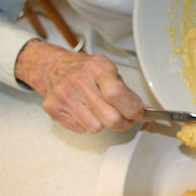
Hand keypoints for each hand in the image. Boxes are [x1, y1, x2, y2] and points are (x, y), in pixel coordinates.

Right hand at [15, 40, 143, 132]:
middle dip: (123, 122)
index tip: (140, 114)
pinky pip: (80, 129)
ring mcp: (64, 95)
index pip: (117, 93)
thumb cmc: (84, 70)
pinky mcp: (53, 108)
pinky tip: (83, 110)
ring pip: (96, 128)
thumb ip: (126, 91)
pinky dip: (85, 124)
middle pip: (110, 118)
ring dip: (102, 123)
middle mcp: (79, 80)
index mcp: (96, 67)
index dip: (133, 109)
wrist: (51, 66)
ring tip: (98, 110)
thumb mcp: (108, 71)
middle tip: (125, 118)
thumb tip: (145, 111)